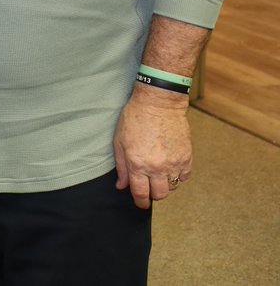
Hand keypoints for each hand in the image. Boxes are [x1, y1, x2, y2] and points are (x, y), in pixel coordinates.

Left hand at [113, 84, 192, 208]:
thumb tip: (121, 186)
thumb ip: (121, 167)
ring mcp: (174, 163)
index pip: (140, 194)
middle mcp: (157, 167)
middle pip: (159, 195)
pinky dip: (178, 175)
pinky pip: (184, 176)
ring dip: (165, 184)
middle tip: (149, 187)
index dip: (140, 202)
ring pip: (172, 187)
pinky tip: (170, 166)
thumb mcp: (119, 141)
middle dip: (153, 194)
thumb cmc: (135, 118)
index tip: (141, 203)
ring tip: (158, 172)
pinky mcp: (187, 157)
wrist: (159, 103)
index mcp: (138, 164)